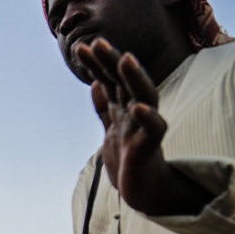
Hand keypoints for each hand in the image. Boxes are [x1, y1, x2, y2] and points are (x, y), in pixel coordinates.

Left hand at [75, 38, 210, 216]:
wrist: (143, 191)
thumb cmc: (128, 159)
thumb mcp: (111, 128)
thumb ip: (105, 107)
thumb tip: (96, 82)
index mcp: (123, 108)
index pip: (110, 80)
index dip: (97, 64)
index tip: (81, 47)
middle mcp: (136, 113)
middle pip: (125, 81)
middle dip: (111, 62)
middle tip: (97, 42)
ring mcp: (144, 127)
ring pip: (144, 96)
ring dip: (135, 78)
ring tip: (125, 59)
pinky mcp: (151, 146)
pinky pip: (153, 128)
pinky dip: (146, 117)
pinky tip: (136, 107)